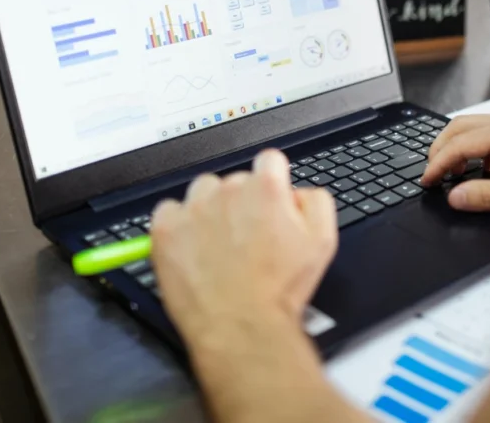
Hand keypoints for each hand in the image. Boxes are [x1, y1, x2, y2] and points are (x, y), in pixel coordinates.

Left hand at [150, 150, 337, 345]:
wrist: (242, 326)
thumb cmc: (279, 290)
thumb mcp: (322, 241)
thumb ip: (316, 202)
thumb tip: (298, 192)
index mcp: (267, 188)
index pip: (269, 161)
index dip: (273, 182)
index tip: (268, 201)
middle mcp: (229, 191)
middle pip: (235, 180)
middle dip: (242, 202)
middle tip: (247, 238)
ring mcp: (194, 208)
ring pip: (202, 191)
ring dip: (210, 209)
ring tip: (218, 245)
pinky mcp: (166, 229)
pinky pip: (168, 210)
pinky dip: (178, 225)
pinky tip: (193, 248)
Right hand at [420, 113, 489, 210]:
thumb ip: (488, 196)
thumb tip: (456, 197)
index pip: (459, 144)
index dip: (438, 164)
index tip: (428, 180)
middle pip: (459, 126)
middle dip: (440, 149)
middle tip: (433, 173)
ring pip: (473, 125)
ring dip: (457, 146)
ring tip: (454, 172)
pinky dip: (476, 146)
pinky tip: (483, 167)